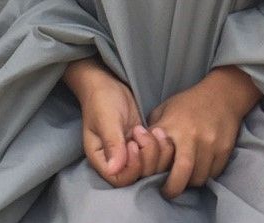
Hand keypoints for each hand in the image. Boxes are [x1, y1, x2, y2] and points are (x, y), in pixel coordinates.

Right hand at [63, 58, 169, 186]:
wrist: (108, 83)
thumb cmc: (101, 100)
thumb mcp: (106, 120)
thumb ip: (112, 144)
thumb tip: (115, 170)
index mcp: (101, 159)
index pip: (120, 179)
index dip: (132, 167)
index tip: (133, 144)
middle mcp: (116, 161)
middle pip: (139, 176)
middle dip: (147, 155)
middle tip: (141, 132)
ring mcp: (130, 153)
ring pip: (151, 167)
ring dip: (157, 150)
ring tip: (152, 131)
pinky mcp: (142, 144)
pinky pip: (156, 154)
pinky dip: (162, 146)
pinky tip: (159, 130)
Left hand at [148, 66, 258, 198]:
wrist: (222, 93)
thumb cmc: (188, 103)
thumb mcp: (164, 109)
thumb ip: (152, 130)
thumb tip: (138, 150)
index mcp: (172, 126)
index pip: (158, 159)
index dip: (154, 174)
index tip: (153, 182)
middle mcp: (191, 136)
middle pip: (182, 174)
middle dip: (174, 189)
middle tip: (170, 191)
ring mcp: (210, 143)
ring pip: (199, 178)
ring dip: (191, 182)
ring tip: (186, 177)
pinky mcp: (224, 148)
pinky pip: (214, 173)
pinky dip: (206, 175)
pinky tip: (201, 167)